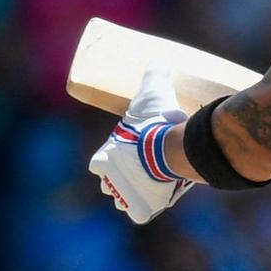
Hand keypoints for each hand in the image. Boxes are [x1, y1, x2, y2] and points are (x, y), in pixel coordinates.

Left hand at [89, 63, 194, 223]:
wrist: (170, 148)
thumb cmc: (156, 121)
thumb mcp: (154, 91)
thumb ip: (154, 74)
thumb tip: (158, 59)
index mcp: (106, 154)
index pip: (100, 160)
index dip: (112, 156)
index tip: (129, 150)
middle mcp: (110, 178)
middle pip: (110, 181)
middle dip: (122, 176)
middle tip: (144, 166)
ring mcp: (125, 194)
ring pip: (124, 197)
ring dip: (134, 192)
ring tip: (152, 182)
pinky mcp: (142, 206)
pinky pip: (141, 211)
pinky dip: (148, 206)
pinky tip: (159, 198)